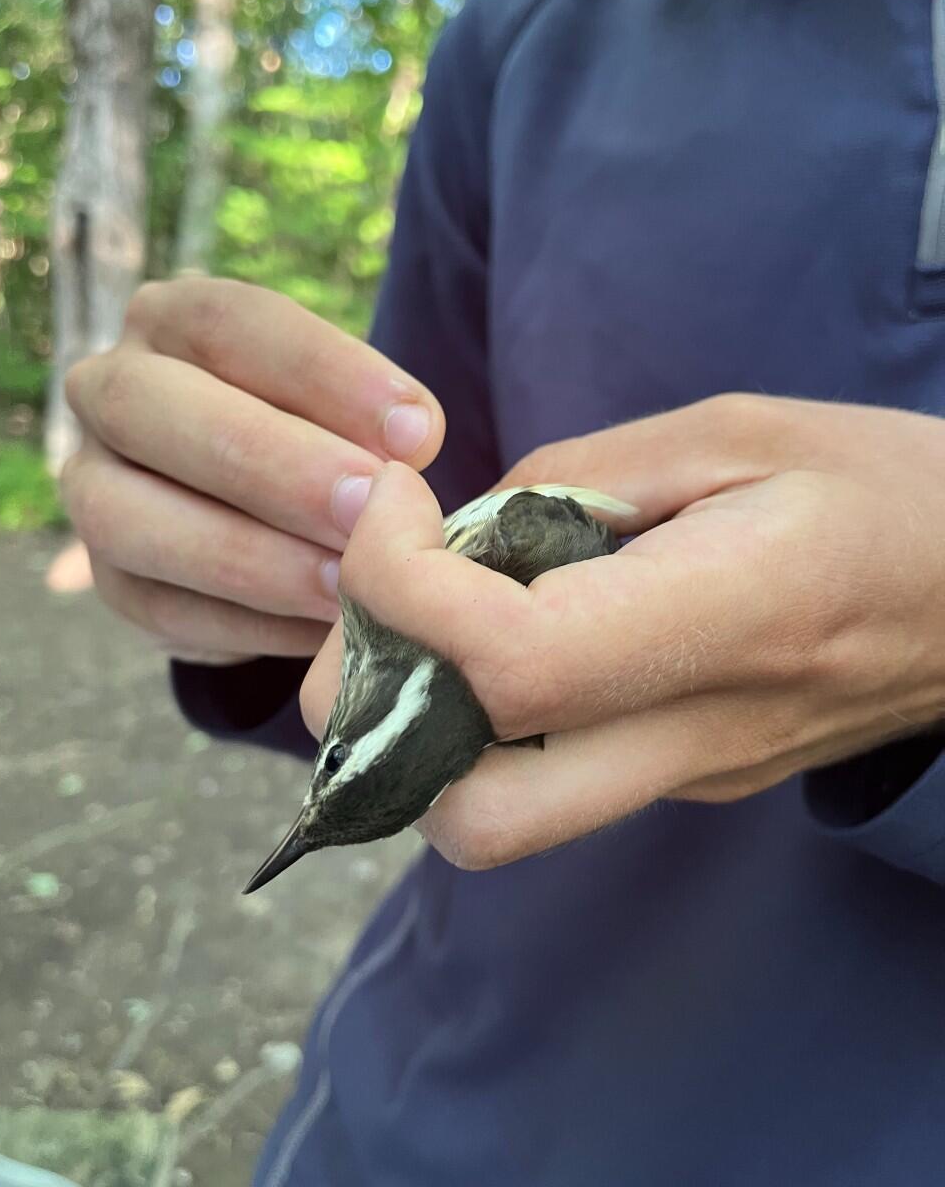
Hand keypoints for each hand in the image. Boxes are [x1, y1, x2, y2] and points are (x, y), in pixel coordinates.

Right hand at [61, 278, 443, 662]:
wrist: (283, 521)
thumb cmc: (328, 437)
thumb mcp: (350, 406)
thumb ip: (375, 417)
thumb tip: (411, 442)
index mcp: (173, 320)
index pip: (231, 323)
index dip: (325, 374)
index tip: (416, 432)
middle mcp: (111, 391)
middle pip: (154, 410)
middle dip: (271, 463)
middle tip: (367, 506)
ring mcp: (92, 488)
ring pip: (129, 518)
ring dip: (249, 556)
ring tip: (346, 584)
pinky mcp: (113, 582)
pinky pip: (160, 608)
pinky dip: (245, 624)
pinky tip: (319, 632)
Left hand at [300, 394, 944, 867]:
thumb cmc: (885, 489)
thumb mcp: (736, 432)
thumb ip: (578, 480)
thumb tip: (458, 535)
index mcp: (732, 620)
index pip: (512, 668)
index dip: (402, 589)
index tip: (391, 504)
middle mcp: (700, 734)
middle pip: (475, 818)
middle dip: (373, 718)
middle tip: (373, 604)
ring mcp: (691, 777)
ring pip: (494, 824)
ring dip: (414, 730)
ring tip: (423, 613)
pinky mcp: (687, 782)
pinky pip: (542, 786)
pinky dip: (476, 725)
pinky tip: (499, 630)